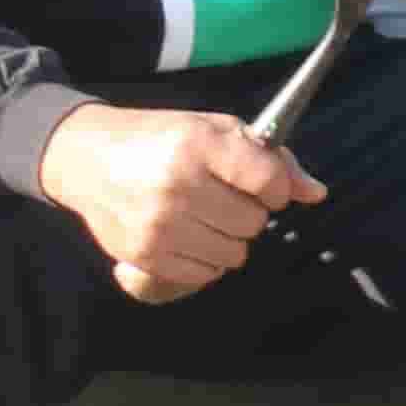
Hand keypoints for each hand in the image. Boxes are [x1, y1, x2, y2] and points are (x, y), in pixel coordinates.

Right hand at [36, 104, 319, 304]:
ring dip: (228, 239)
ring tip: (204, 215)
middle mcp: (177, 185)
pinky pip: (205, 274)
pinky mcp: (144, 255)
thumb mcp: (216, 130)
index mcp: (198, 144)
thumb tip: (316, 193)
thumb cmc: (162, 141)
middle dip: (249, 212)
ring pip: (234, 254)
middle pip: (254, 222)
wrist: (88, 160)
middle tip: (223, 197)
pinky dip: (205, 259)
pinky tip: (188, 234)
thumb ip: (272, 159)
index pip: (268, 179)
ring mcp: (158, 224)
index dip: (277, 188)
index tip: (266, 186)